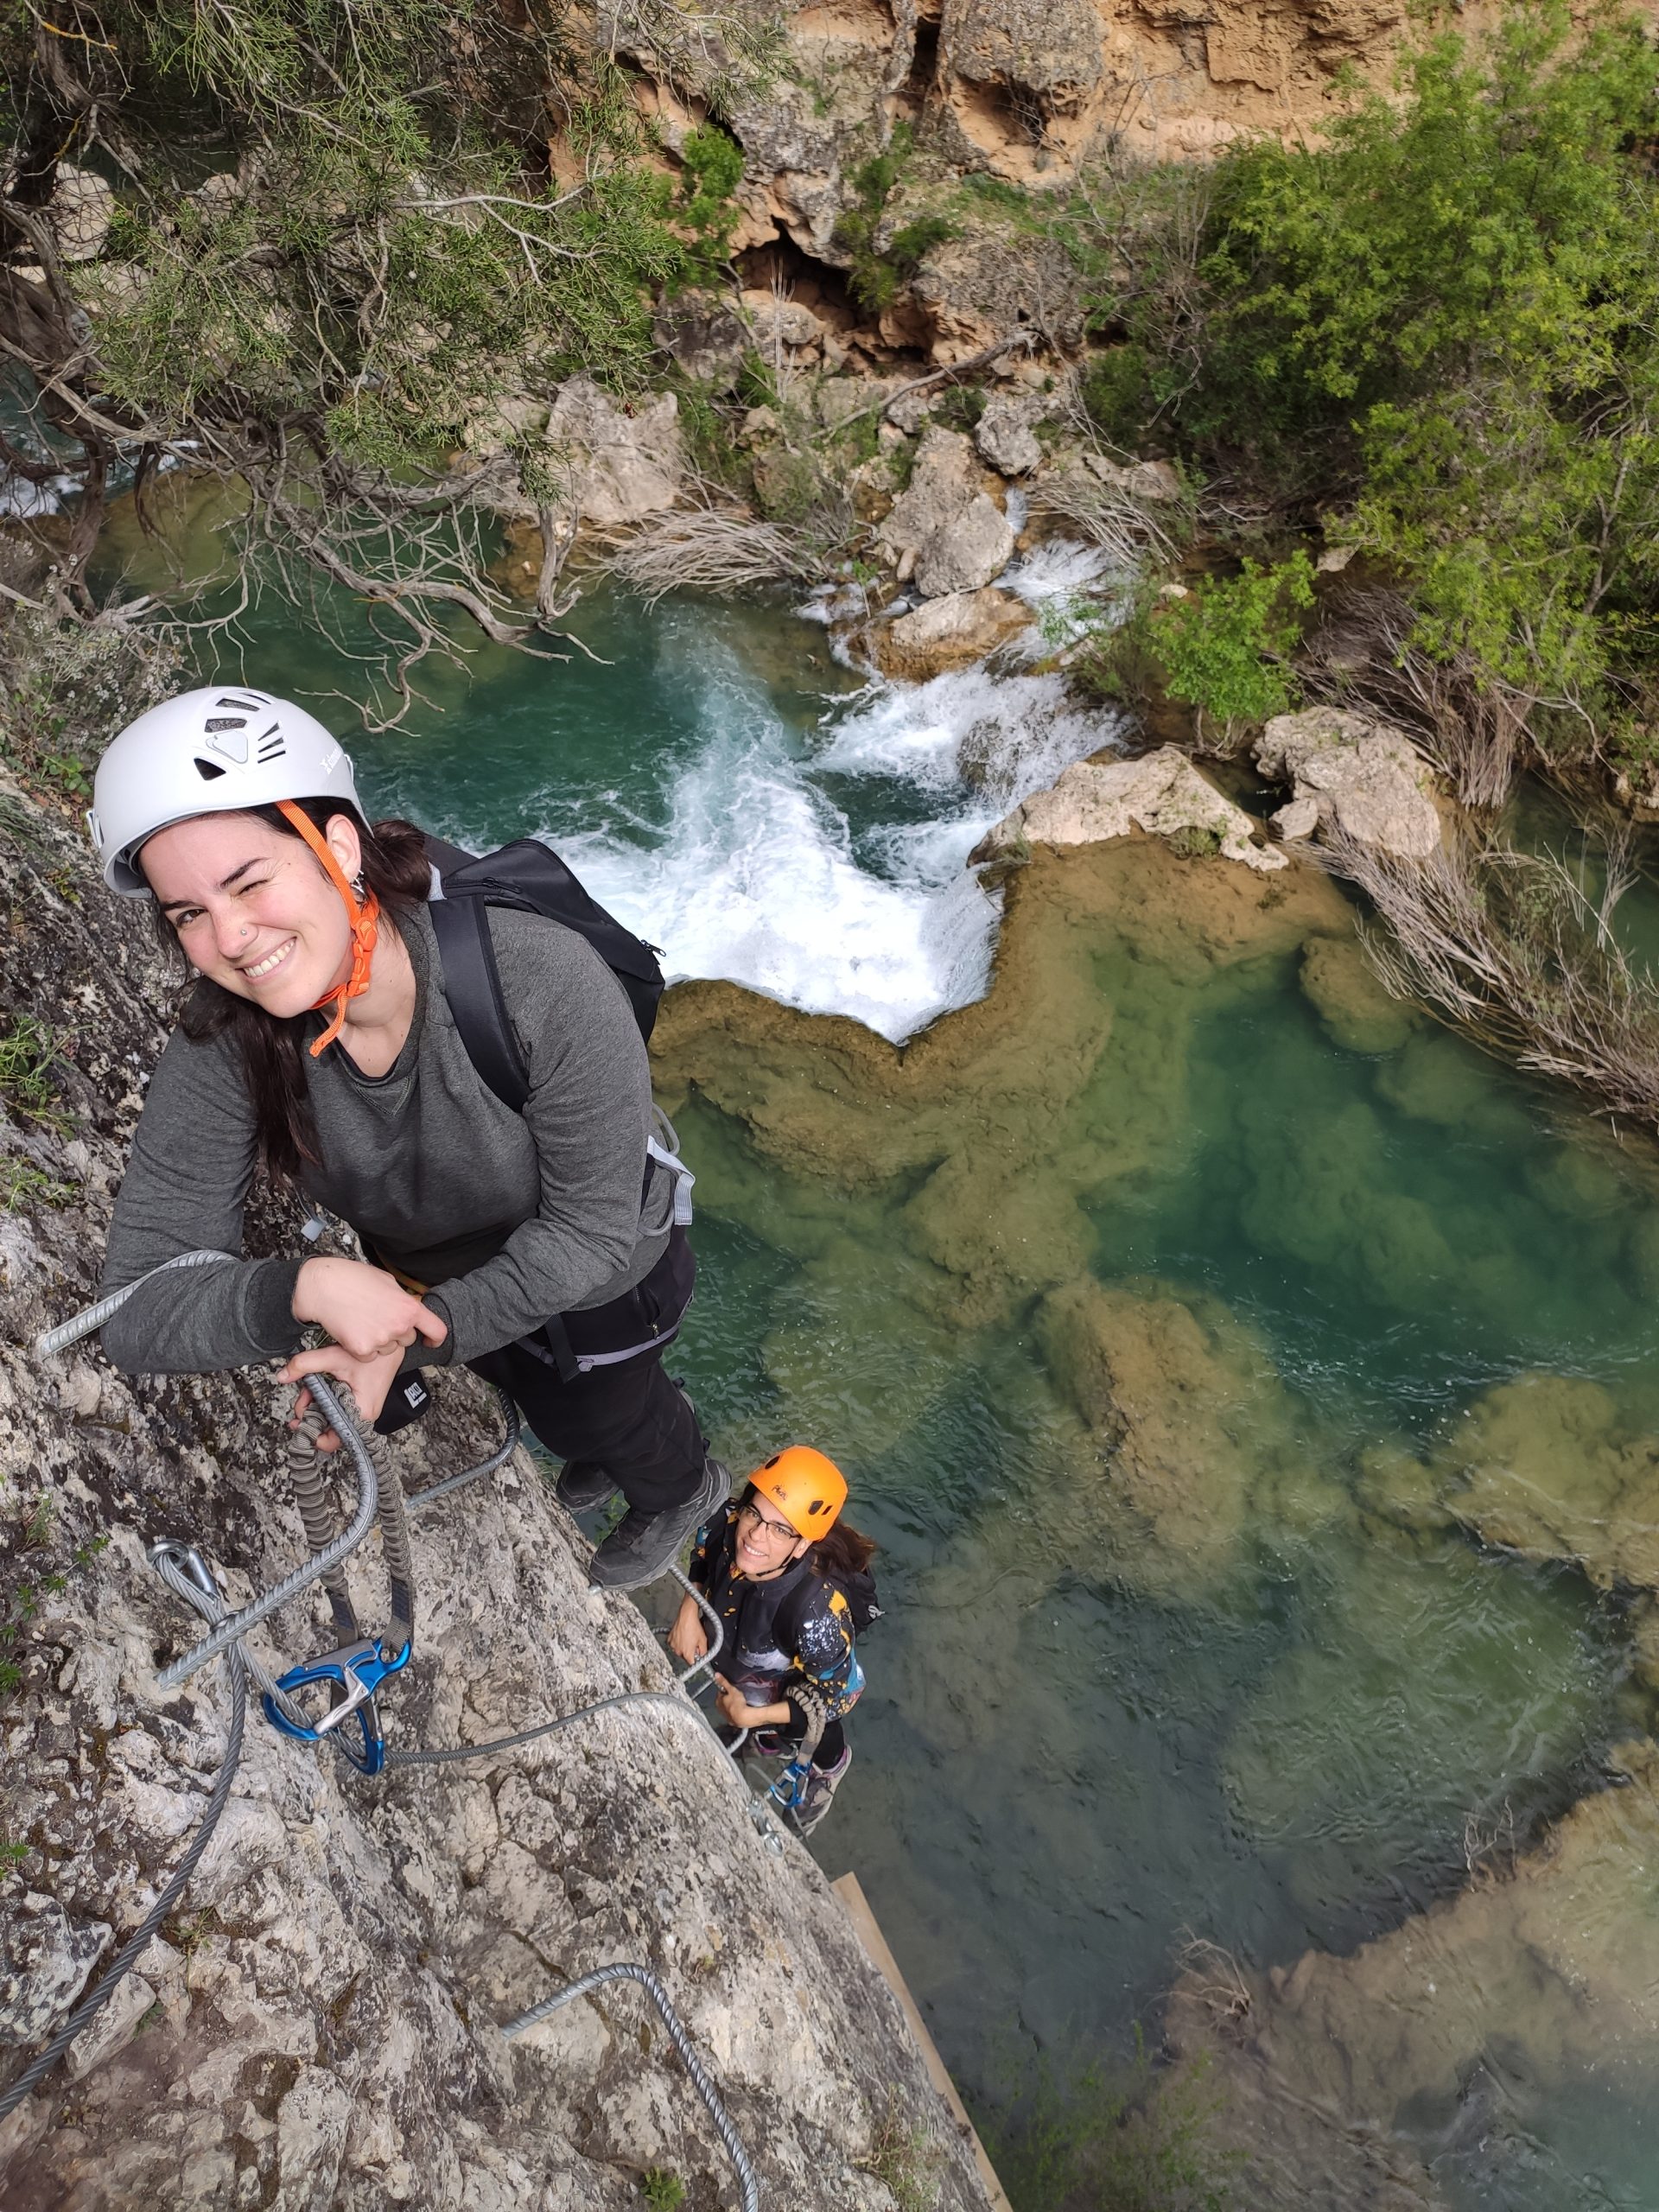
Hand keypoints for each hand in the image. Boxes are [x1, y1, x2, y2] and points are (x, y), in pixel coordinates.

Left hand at [281, 1342, 404, 1450]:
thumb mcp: (334, 1357)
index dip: (311, 1435)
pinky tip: (321, 1386)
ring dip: (316, 1404)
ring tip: (312, 1387)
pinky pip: (337, 1409)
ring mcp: (361, 1411)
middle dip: (310, 1413)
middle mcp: (362, 1417)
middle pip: (327, 1428)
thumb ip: (304, 1364)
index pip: (332, 1441)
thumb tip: (283, 1375)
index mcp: (360, 1413)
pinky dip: (325, 1399)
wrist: (393, 1347)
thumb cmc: (374, 1355)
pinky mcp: (359, 1404)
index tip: (299, 1424)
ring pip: (330, 1418)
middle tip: (305, 1396)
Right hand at [292, 1256, 446, 1361]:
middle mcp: (399, 1326)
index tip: (430, 1340)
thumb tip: (411, 1309)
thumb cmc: (353, 1279)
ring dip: (378, 1341)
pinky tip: (353, 1330)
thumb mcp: (387, 1282)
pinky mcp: (362, 1350)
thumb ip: (403, 1300)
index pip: (437, 1330)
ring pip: (387, 1349)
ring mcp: (381, 1339)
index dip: (435, 1338)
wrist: (323, 1287)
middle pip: (407, 1340)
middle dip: (396, 1333)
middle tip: (377, 1318)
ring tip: (362, 1321)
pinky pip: (369, 1356)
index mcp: (409, 1308)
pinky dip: (362, 1348)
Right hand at [667, 1595, 708, 1665]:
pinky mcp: (669, 1639)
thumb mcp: (703, 1640)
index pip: (691, 1663)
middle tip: (694, 1643)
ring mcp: (672, 1645)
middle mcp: (678, 1650)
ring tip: (688, 1637)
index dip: (696, 1660)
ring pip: (679, 1649)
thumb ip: (704, 1651)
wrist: (686, 1616)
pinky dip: (678, 1641)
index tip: (697, 1657)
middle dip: (690, 1651)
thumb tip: (703, 1656)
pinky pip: (674, 1643)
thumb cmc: (694, 1626)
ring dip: (684, 1646)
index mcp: (687, 1653)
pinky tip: (683, 1635)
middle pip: (685, 1656)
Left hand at [713, 1673, 768, 1730]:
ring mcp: (726, 1715)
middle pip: (723, 1700)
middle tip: (736, 1695)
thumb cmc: (737, 1703)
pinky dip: (735, 1712)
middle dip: (728, 1697)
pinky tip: (741, 1710)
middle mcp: (720, 1709)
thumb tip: (716, 1675)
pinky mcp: (732, 1721)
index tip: (731, 1688)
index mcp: (718, 1701)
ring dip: (732, 1705)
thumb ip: (724, 1682)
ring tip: (739, 1702)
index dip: (726, 1689)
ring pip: (728, 1708)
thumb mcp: (731, 1689)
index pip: (720, 1692)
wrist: (744, 1717)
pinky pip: (733, 1714)